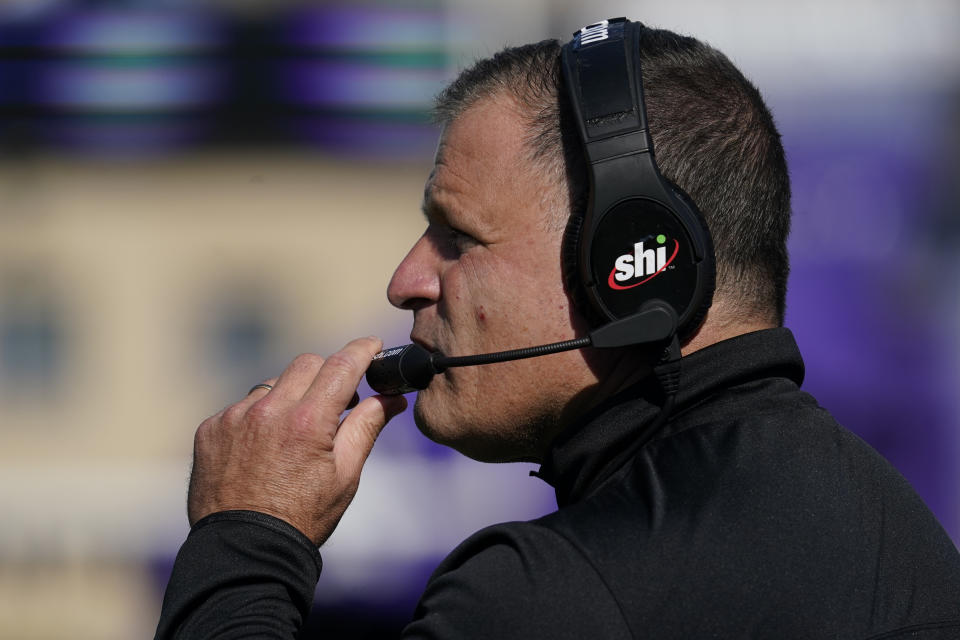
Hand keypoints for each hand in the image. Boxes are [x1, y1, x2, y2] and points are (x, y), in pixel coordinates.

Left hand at [187, 337, 406, 544]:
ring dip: (290, 397)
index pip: (342, 365)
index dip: (361, 350)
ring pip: (273, 384)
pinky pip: (242, 407)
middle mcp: (268, 410)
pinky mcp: (210, 429)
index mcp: (308, 421)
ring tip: (294, 435)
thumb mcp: (346, 475)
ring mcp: (234, 417)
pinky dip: (258, 418)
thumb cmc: (303, 517)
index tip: (372, 347)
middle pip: (307, 364)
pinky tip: (263, 449)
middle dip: (327, 374)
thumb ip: (367, 426)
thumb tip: (391, 397)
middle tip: (336, 401)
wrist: (244, 551)